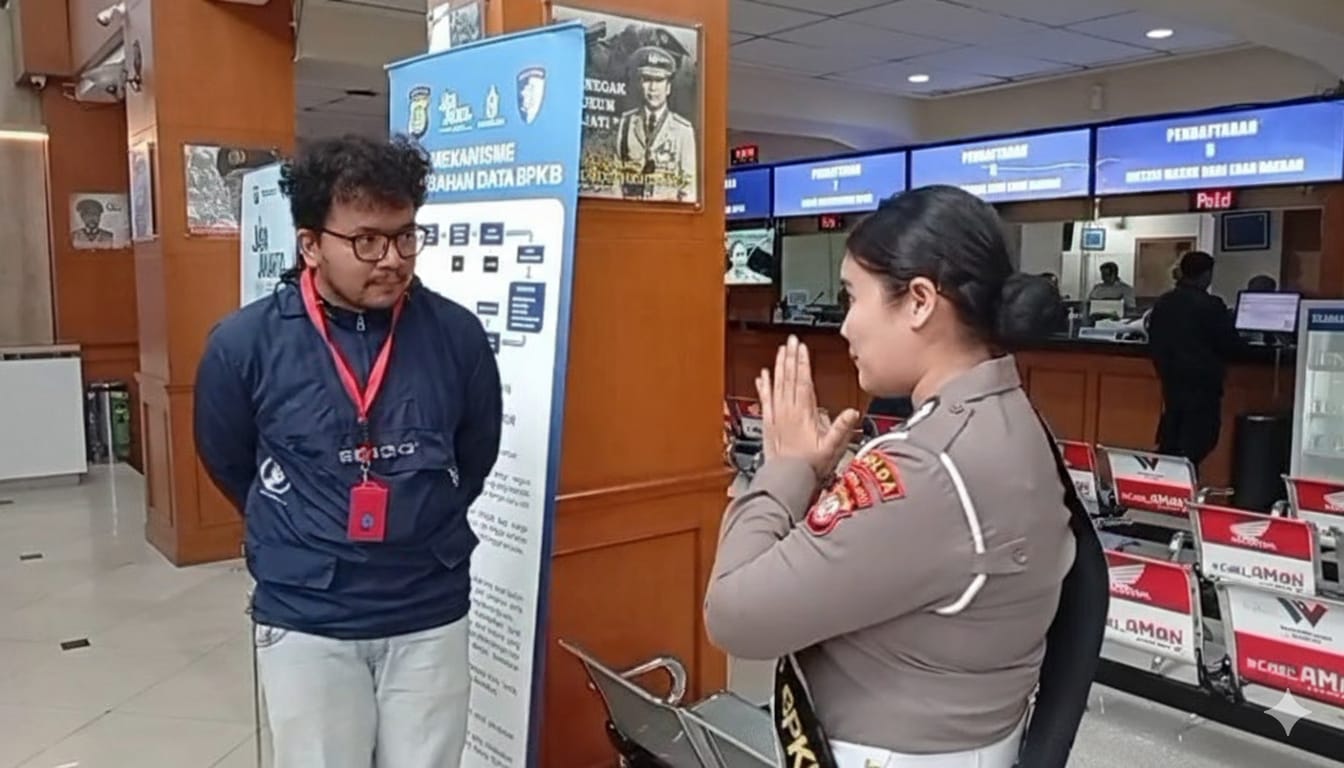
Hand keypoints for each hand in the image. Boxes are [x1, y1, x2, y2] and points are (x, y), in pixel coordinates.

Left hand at [756, 336, 861, 479]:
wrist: (785, 480)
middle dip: (790, 357)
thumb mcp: (831, 449)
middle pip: (789, 378)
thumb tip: (852, 413)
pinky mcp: (768, 423)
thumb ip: (841, 430)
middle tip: (790, 340)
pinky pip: (765, 399)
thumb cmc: (808, 467)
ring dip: (778, 366)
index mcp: (803, 414)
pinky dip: (763, 386)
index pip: (803, 381)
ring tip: (779, 351)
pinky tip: (761, 376)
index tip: (802, 347)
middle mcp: (788, 411)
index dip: (802, 362)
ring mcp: (777, 416)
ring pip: (777, 384)